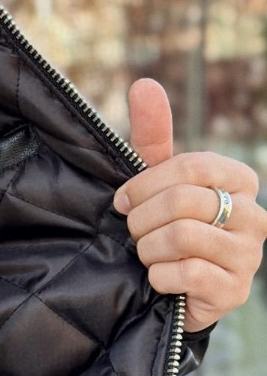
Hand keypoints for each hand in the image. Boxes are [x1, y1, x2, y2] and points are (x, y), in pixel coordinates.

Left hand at [113, 79, 266, 332]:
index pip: (191, 167)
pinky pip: (186, 274)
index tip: (122, 201)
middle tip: (133, 231)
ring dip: (147, 248)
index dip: (144, 184)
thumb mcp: (156, 180)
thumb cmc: (163, 224)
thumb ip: (153, 134)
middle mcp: (255, 215)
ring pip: (182, 237)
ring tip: (147, 254)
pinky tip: (160, 277)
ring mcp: (249, 255)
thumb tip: (144, 84)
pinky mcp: (234, 290)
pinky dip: (158, 276)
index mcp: (239, 180)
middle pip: (183, 202)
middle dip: (142, 219)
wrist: (168, 289)